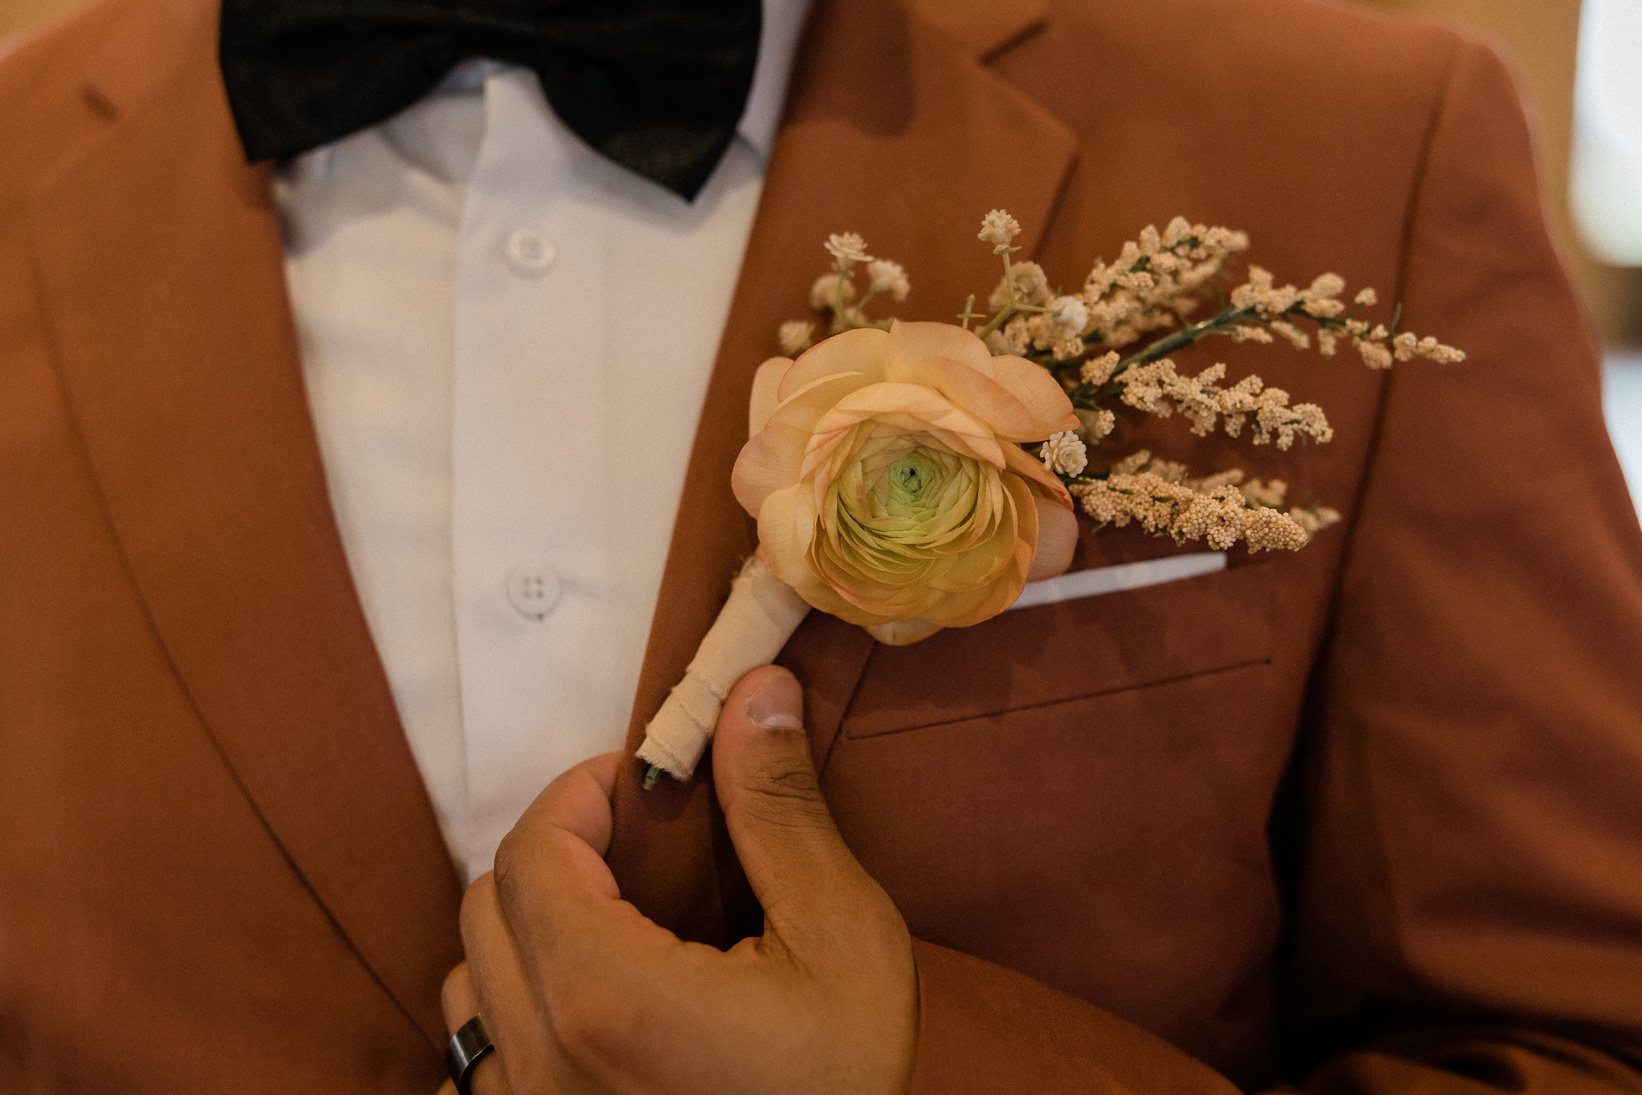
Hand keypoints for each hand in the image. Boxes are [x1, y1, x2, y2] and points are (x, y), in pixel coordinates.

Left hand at [443, 664, 918, 1094]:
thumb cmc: (841, 1086)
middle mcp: (542, 1059)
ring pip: (468, 982)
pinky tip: (589, 1008)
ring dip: (524, 928)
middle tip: (636, 843)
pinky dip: (515, 1006)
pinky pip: (480, 1059)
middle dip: (555, 849)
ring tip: (614, 923)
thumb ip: (780, 813)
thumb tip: (754, 693)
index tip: (642, 783)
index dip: (581, 792)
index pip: (532, 850)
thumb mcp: (842, 940)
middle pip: (487, 903)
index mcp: (606, 995)